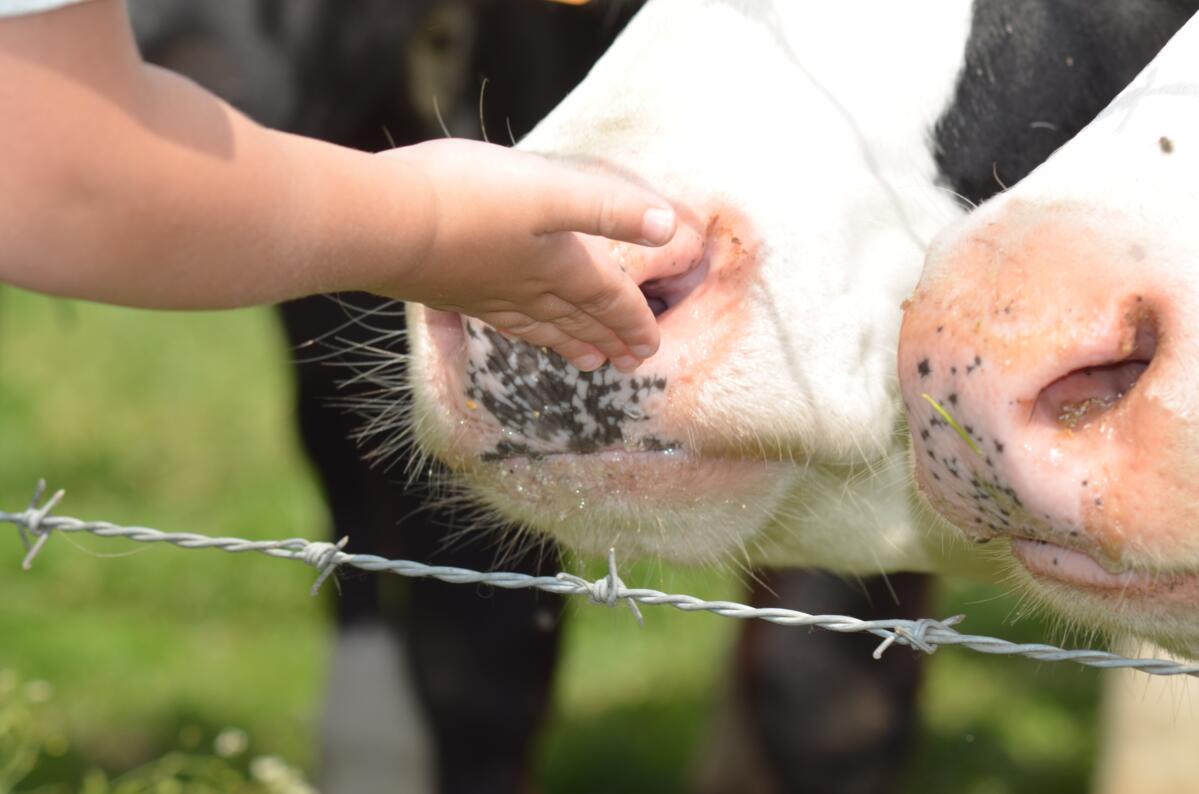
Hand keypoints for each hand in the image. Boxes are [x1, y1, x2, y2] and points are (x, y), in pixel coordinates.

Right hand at [379, 139, 676, 371]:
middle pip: (579, 319)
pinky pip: (504, 321)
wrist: (382, 222)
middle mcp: (527, 287)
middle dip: (609, 339)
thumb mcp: (551, 190)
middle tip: (631, 364)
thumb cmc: (466, 199)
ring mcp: (487, 293)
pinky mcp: (452, 290)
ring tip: (589, 362)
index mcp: (558, 263)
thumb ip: (610, 207)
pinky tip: (518, 328)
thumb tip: (670, 227)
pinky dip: (525, 332)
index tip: (652, 346)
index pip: (608, 297)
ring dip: (570, 343)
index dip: (633, 319)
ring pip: (542, 326)